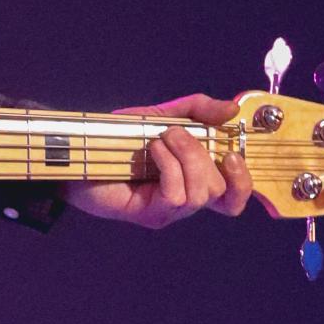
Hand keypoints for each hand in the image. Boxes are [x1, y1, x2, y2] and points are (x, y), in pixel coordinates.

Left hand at [67, 94, 250, 229]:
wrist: (80, 152)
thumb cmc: (119, 139)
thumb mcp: (161, 115)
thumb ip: (197, 110)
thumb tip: (232, 108)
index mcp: (195, 179)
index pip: (234, 196)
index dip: (244, 181)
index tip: (232, 153)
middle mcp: (186, 199)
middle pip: (220, 191)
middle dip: (202, 155)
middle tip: (174, 133)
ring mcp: (168, 211)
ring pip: (200, 195)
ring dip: (185, 158)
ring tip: (160, 140)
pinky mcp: (150, 215)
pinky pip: (175, 196)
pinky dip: (169, 167)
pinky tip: (153, 152)